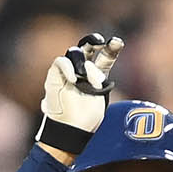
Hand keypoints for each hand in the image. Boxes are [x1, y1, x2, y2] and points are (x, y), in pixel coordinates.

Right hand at [36, 32, 123, 158]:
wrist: (71, 130)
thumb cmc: (87, 119)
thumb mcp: (100, 97)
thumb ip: (97, 78)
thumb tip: (93, 67)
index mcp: (96, 77)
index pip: (105, 58)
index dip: (111, 49)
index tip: (118, 42)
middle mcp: (83, 71)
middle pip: (88, 48)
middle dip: (93, 41)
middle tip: (100, 42)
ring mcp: (69, 72)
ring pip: (75, 52)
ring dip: (83, 64)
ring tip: (86, 80)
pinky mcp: (55, 75)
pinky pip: (61, 61)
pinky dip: (68, 67)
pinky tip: (74, 79)